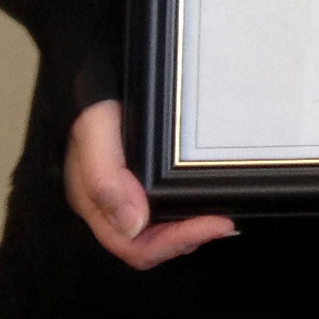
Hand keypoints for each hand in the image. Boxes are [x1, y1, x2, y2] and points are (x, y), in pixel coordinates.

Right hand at [64, 101, 236, 269]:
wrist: (97, 74)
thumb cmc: (94, 103)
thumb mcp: (95, 133)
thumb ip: (106, 178)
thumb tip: (134, 225)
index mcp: (95, 203)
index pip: (133, 245)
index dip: (175, 242)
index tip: (215, 223)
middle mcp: (111, 206)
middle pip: (148, 245)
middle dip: (187, 239)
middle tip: (224, 223)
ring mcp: (126, 194)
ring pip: (157, 232)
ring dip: (189, 231)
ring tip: (220, 218)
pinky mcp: (141, 180)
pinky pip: (163, 209)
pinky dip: (186, 212)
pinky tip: (206, 200)